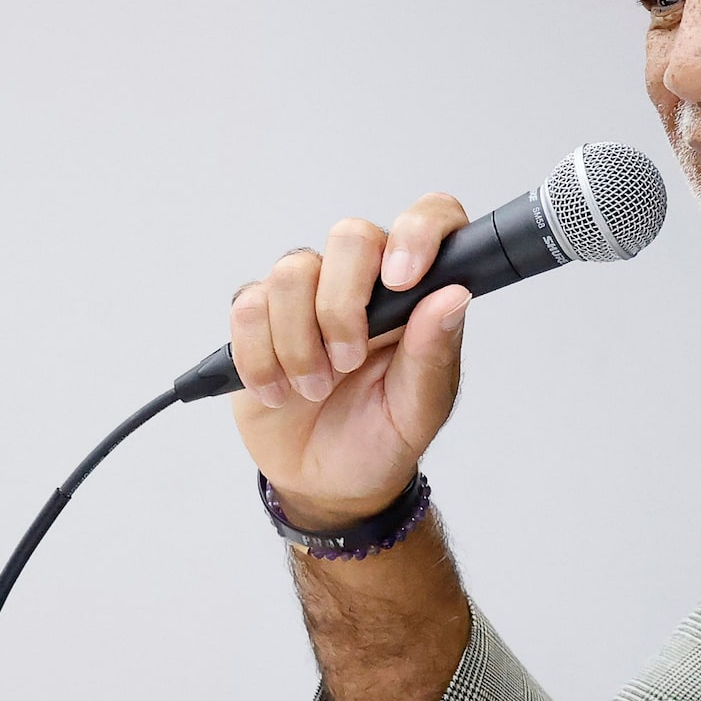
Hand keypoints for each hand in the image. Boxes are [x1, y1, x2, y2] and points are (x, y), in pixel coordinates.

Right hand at [228, 195, 474, 528]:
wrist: (330, 480)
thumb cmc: (384, 438)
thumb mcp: (420, 409)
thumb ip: (434, 353)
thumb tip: (453, 297)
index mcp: (418, 295)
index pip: (432, 219)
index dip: (418, 232)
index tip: (402, 280)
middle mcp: (366, 283)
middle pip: (351, 236)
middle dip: (343, 305)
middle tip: (348, 362)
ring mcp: (309, 296)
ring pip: (291, 272)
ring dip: (299, 342)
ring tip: (315, 389)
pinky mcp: (260, 319)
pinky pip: (247, 307)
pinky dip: (259, 357)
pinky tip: (278, 393)